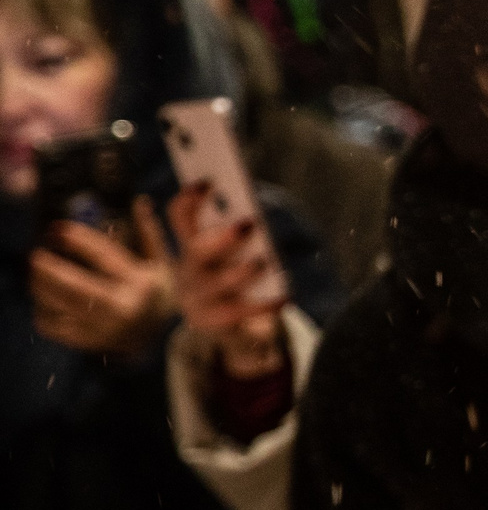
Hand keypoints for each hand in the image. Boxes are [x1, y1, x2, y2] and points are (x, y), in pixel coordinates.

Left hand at [30, 198, 177, 359]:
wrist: (157, 338)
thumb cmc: (156, 292)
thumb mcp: (160, 263)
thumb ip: (148, 233)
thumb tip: (139, 201)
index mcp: (142, 284)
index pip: (105, 257)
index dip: (79, 240)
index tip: (57, 228)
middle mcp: (123, 307)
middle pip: (77, 287)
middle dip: (51, 270)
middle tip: (35, 256)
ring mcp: (104, 328)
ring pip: (61, 306)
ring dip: (41, 288)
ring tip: (35, 274)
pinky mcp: (87, 341)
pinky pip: (54, 326)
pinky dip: (42, 311)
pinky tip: (42, 298)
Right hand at [168, 183, 286, 378]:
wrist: (228, 329)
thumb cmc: (234, 278)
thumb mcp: (232, 255)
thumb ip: (239, 234)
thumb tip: (257, 217)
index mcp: (190, 246)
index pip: (180, 217)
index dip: (190, 199)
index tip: (208, 181)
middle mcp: (188, 271)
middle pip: (197, 251)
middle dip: (221, 237)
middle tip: (248, 224)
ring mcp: (198, 299)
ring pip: (218, 283)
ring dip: (242, 271)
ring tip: (263, 261)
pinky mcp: (214, 323)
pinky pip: (240, 313)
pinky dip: (264, 303)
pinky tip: (284, 295)